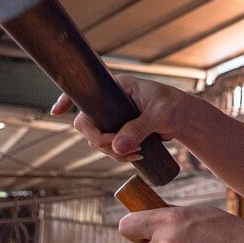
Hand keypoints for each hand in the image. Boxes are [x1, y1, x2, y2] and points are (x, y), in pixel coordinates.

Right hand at [50, 74, 194, 162]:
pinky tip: (134, 156)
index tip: (56, 111)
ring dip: (111, 151)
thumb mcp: (158, 116)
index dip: (67, 99)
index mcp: (117, 87)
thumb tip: (116, 147)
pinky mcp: (121, 131)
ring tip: (137, 153)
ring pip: (98, 138)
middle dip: (99, 140)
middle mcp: (111, 101)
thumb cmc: (175, 108)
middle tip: (119, 148)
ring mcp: (114, 117)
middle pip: (87, 123)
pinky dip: (117, 154)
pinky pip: (109, 146)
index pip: (87, 90)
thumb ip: (139, 129)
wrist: (187, 120)